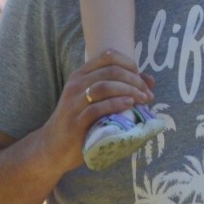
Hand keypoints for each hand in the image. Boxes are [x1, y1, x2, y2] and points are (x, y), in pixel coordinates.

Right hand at [44, 50, 154, 172]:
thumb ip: (121, 88)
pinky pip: (97, 108)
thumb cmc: (81, 121)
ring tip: (143, 100)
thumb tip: (150, 80)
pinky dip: (116, 104)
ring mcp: (73, 102)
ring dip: (128, 91)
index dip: (129, 63)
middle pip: (110, 71)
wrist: (53, 147)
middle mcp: (76, 84)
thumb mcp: (98, 101)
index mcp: (81, 74)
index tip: (141, 77)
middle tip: (147, 94)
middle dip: (134, 80)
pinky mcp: (75, 121)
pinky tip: (129, 106)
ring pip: (104, 86)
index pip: (108, 56)